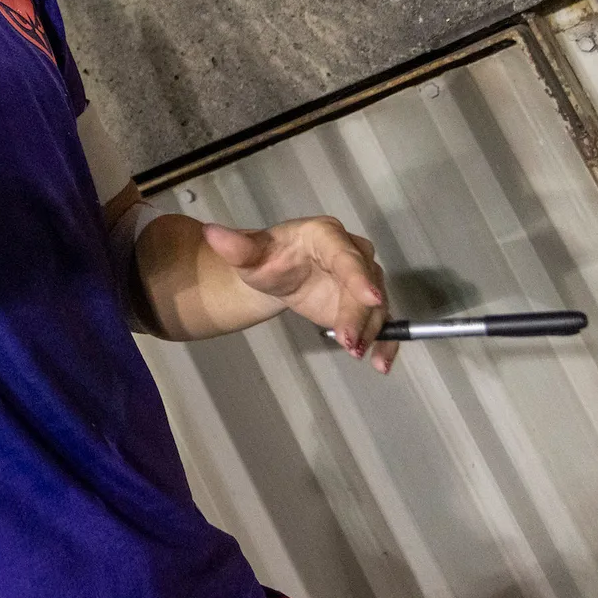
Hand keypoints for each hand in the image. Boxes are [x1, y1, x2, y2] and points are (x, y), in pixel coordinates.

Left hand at [205, 217, 397, 373]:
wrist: (275, 274)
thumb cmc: (265, 258)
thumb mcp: (247, 254)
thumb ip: (234, 246)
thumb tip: (212, 233)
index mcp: (324, 235)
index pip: (345, 255)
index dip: (358, 276)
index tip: (369, 298)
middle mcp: (351, 253)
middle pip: (365, 283)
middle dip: (360, 313)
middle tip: (349, 341)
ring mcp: (362, 280)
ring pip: (376, 306)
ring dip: (372, 332)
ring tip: (359, 354)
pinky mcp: (365, 305)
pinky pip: (381, 323)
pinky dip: (385, 343)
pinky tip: (381, 364)